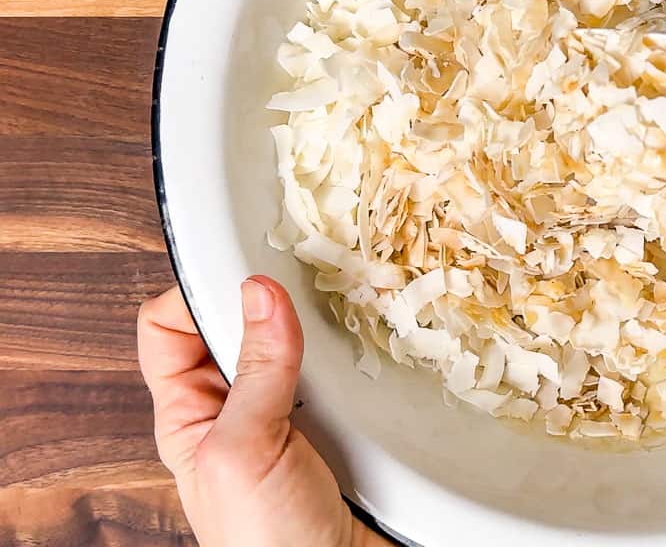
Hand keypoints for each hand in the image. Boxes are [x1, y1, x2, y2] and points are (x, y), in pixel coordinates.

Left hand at [137, 277, 387, 546]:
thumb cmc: (268, 544)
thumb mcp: (243, 452)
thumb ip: (256, 372)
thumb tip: (260, 293)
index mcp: (189, 413)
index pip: (166, 327)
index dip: (192, 292)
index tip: (238, 274)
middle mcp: (237, 408)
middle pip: (238, 325)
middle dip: (268, 299)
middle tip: (300, 280)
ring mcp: (292, 414)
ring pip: (297, 344)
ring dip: (321, 328)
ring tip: (342, 307)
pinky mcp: (341, 423)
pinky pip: (345, 372)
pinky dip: (359, 355)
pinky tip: (371, 347)